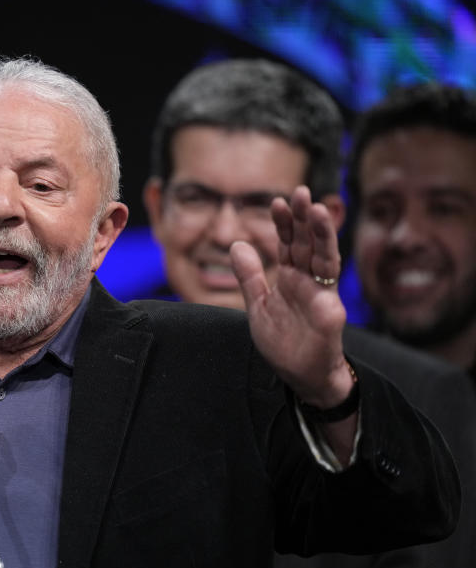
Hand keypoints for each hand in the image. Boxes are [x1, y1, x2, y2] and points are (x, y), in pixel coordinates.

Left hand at [230, 186, 350, 407]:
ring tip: (318, 211)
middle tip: (301, 192)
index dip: (285, 223)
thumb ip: (249, 276)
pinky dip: (325, 281)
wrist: (300, 375)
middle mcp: (310, 282)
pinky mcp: (329, 319)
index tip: (278, 201)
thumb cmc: (283, 341)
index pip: (289, 243)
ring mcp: (322, 298)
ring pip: (325, 260)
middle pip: (309, 244)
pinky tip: (324, 261)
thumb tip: (237, 244)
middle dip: (306, 218)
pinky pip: (329, 299)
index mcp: (292, 277)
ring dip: (323, 236)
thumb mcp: (257, 304)